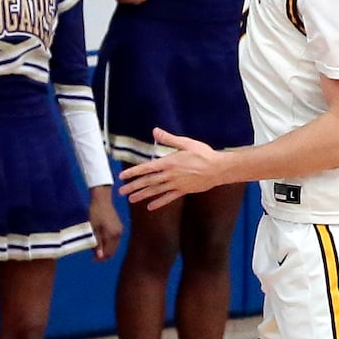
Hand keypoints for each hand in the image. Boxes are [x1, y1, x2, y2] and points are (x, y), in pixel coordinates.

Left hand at [87, 186, 122, 260]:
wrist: (102, 199)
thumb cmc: (95, 213)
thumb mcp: (93, 229)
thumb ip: (97, 243)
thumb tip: (100, 256)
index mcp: (113, 235)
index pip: (109, 253)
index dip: (101, 258)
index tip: (92, 259)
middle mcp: (119, 234)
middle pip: (112, 250)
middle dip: (104, 254)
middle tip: (93, 255)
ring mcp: (120, 230)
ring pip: (114, 245)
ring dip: (106, 248)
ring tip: (95, 247)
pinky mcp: (119, 226)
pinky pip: (114, 239)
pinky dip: (108, 242)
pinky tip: (101, 239)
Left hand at [119, 129, 234, 209]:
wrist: (218, 169)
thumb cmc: (203, 154)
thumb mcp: (186, 143)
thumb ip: (169, 138)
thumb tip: (154, 131)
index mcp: (169, 162)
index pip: (147, 168)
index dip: (134, 172)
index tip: (122, 176)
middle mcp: (170, 175)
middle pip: (148, 182)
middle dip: (134, 186)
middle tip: (121, 192)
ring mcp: (176, 184)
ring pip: (156, 191)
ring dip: (143, 195)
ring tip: (131, 200)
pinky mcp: (183, 191)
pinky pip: (168, 198)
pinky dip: (159, 203)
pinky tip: (150, 207)